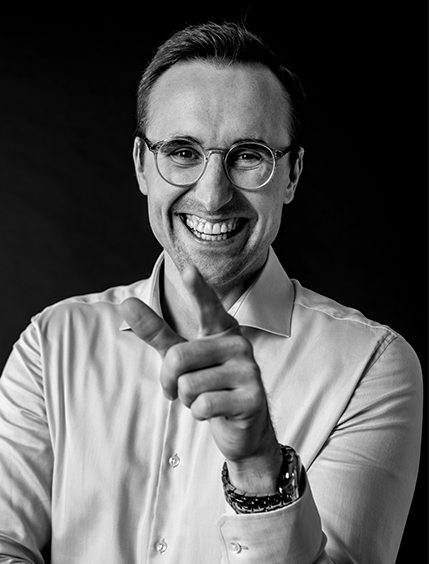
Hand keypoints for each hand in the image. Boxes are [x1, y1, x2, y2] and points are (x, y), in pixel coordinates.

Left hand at [119, 265, 281, 492]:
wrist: (242, 425)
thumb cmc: (208, 383)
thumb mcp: (179, 356)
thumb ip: (156, 331)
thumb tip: (127, 303)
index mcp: (221, 329)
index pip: (207, 306)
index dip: (197, 289)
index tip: (188, 268)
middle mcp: (238, 344)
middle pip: (178, 358)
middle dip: (169, 381)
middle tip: (181, 388)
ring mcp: (249, 370)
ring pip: (188, 385)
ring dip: (186, 400)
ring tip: (204, 398)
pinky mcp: (253, 398)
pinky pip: (204, 405)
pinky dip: (200, 414)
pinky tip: (216, 411)